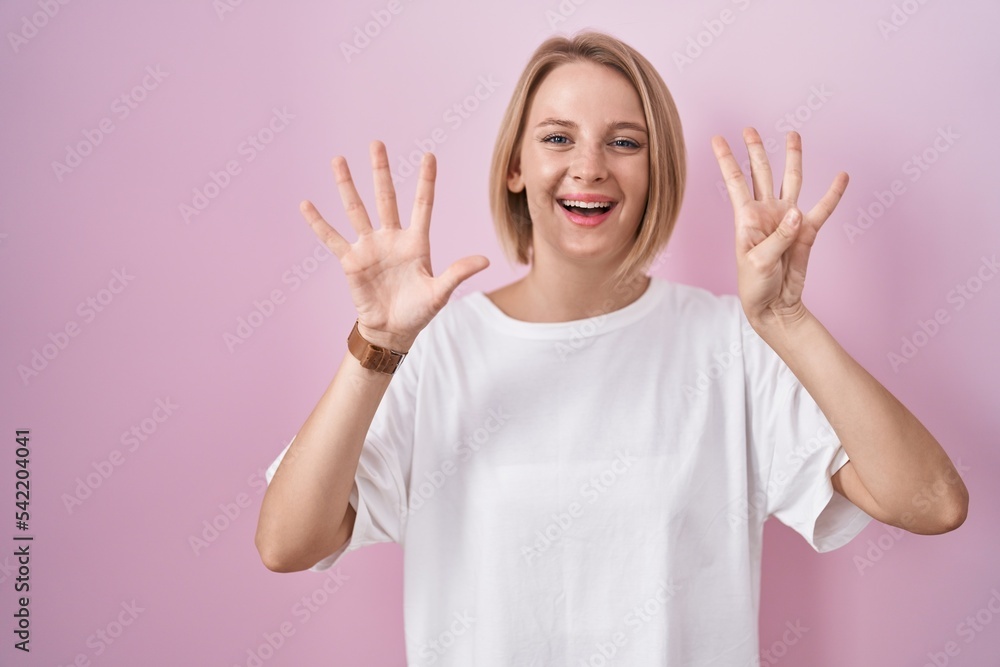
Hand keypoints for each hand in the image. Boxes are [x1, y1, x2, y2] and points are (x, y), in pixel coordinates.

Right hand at [300, 141, 488, 350]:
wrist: (393, 330)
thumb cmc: (419, 311)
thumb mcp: (440, 292)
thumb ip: (458, 273)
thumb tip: (486, 260)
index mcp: (417, 242)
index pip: (423, 204)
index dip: (426, 181)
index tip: (428, 155)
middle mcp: (391, 238)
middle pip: (385, 197)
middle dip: (380, 171)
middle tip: (377, 143)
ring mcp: (369, 247)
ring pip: (356, 210)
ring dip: (347, 185)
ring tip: (338, 160)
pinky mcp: (351, 261)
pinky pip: (332, 239)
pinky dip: (319, 223)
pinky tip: (306, 204)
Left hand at [712, 128, 847, 329]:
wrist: (774, 305)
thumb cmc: (755, 285)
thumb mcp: (759, 263)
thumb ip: (779, 238)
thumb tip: (798, 213)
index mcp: (746, 218)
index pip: (735, 181)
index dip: (726, 160)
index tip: (718, 139)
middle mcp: (766, 212)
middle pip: (761, 173)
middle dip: (756, 150)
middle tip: (750, 128)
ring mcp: (787, 219)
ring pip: (791, 181)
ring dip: (792, 159)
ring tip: (794, 135)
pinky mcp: (806, 231)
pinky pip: (822, 208)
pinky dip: (833, 193)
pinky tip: (842, 176)